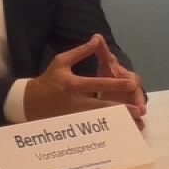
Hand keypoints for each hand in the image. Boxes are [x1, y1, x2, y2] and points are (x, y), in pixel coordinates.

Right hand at [25, 36, 141, 121]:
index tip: (132, 84)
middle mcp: (75, 102)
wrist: (29, 102)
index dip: (115, 84)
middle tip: (139, 110)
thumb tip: (97, 38)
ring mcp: (75, 116)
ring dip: (117, 121)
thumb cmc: (48, 79)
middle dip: (121, 108)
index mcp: (73, 84)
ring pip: (100, 119)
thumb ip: (81, 52)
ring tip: (134, 122)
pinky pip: (93, 127)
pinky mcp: (74, 125)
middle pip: (102, 106)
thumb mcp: (62, 61)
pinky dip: (106, 128)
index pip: (97, 84)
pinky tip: (120, 129)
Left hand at [90, 34, 147, 128]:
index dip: (132, 83)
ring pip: (136, 110)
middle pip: (138, 97)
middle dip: (139, 103)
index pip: (132, 79)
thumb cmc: (109, 72)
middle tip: (140, 111)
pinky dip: (134, 125)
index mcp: (128, 77)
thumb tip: (96, 36)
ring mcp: (131, 102)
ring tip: (138, 125)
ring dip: (137, 116)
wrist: (110, 83)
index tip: (132, 86)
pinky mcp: (128, 113)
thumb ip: (101, 51)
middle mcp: (132, 91)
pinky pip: (132, 120)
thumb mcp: (105, 62)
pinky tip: (134, 131)